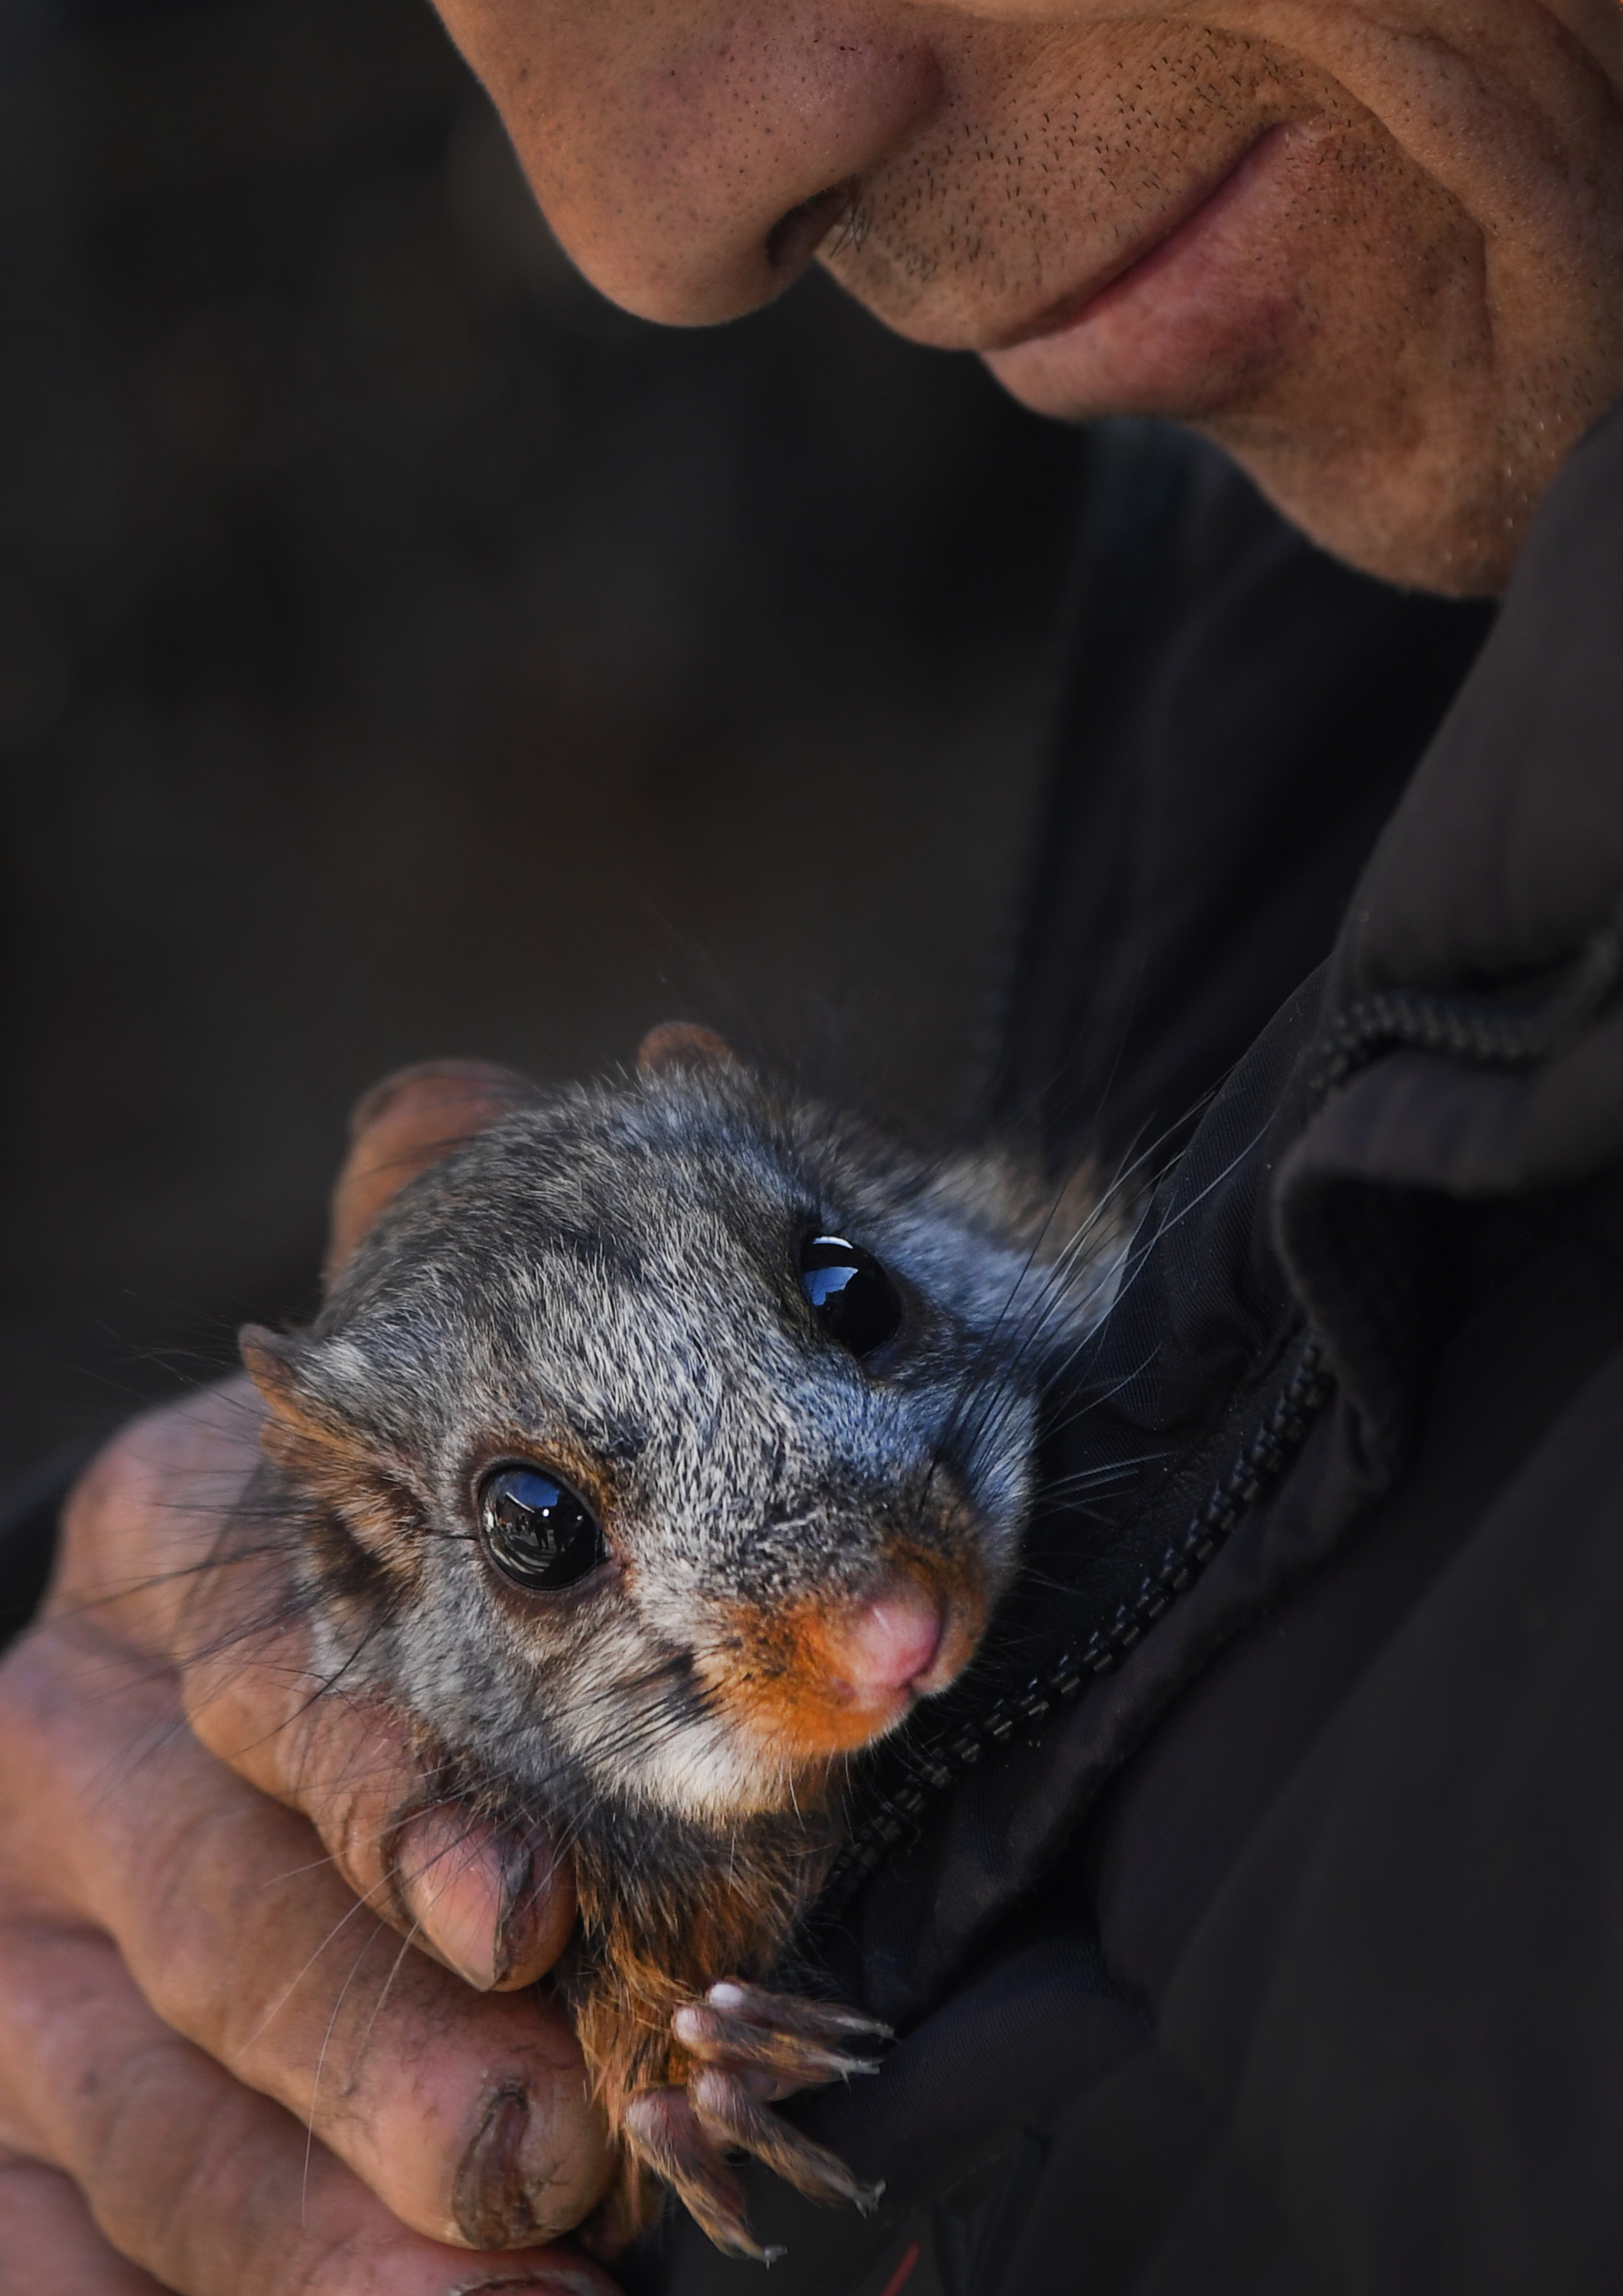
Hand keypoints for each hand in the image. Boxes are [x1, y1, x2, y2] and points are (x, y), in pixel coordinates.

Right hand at [0, 1375, 616, 2295]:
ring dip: (321, 2236)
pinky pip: (50, 2248)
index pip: (274, 1676)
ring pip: (146, 2118)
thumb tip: (683, 1866)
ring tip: (504, 2292)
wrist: (181, 1674)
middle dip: (389, 2058)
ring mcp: (13, 1937)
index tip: (527, 1915)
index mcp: (165, 1558)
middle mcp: (63, 1738)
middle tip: (544, 2149)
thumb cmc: (396, 1611)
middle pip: (219, 1919)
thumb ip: (521, 1671)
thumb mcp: (430, 1572)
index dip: (399, 1806)